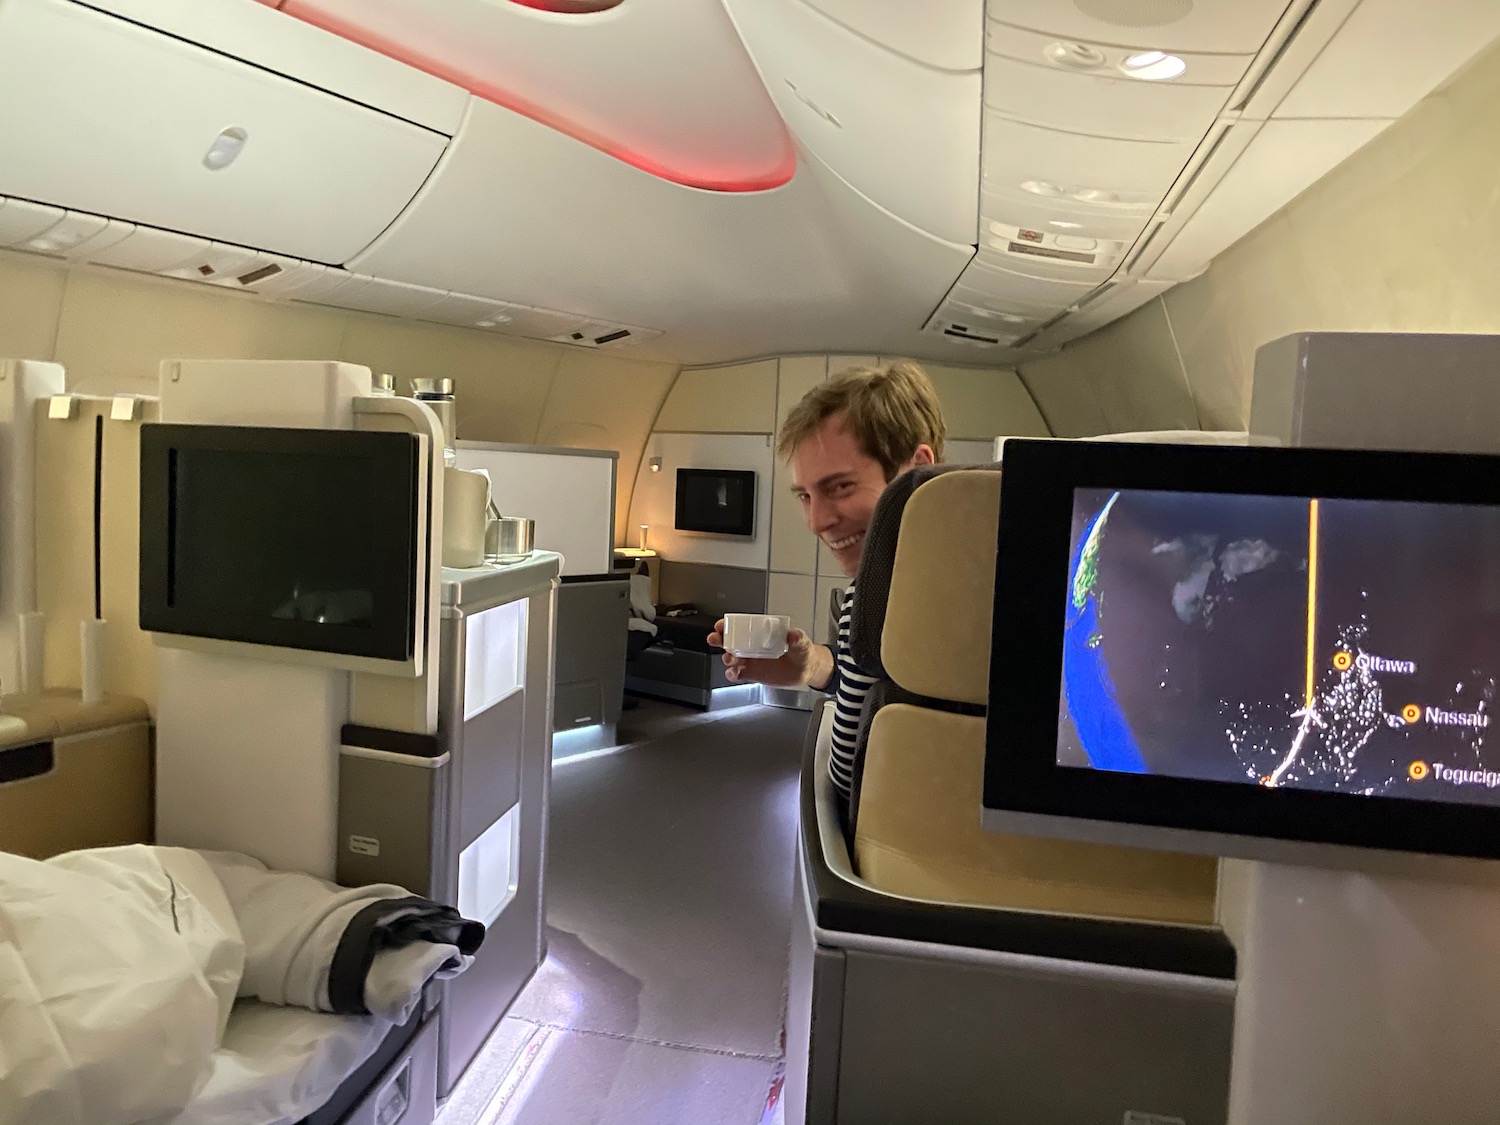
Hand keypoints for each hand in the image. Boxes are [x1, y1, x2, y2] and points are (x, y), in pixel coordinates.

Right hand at [707, 619, 832, 688]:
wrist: (805, 669)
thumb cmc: (801, 651)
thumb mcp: (801, 642)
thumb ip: (797, 639)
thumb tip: (793, 634)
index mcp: (760, 634)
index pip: (740, 627)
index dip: (728, 625)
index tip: (722, 625)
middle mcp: (752, 646)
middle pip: (730, 641)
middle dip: (719, 639)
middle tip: (715, 639)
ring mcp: (751, 660)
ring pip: (731, 658)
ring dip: (726, 658)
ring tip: (729, 659)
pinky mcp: (752, 674)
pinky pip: (738, 674)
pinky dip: (732, 674)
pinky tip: (733, 673)